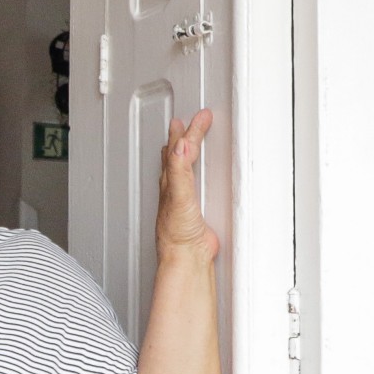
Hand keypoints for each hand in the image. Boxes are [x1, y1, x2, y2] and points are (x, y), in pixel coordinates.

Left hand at [157, 111, 217, 262]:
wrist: (186, 258)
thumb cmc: (177, 234)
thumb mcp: (180, 196)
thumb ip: (180, 171)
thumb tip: (179, 147)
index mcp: (171, 181)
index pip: (181, 149)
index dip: (192, 130)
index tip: (202, 116)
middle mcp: (174, 188)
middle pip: (177, 155)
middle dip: (181, 137)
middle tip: (185, 122)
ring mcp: (184, 199)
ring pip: (182, 169)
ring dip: (184, 154)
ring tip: (184, 142)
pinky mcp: (196, 211)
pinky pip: (195, 185)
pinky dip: (194, 176)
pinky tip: (197, 178)